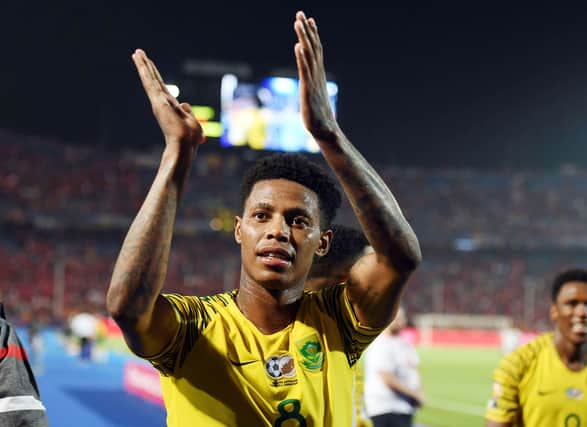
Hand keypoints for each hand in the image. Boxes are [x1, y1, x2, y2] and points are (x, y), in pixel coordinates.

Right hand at [132, 49, 202, 151]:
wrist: (185, 144)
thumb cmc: (190, 138)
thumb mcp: (192, 122)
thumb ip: (188, 112)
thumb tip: (185, 103)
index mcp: (171, 107)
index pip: (162, 88)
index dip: (156, 77)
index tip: (151, 67)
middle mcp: (162, 102)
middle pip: (154, 80)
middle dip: (147, 67)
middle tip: (139, 54)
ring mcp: (158, 100)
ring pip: (149, 78)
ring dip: (143, 65)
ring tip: (137, 52)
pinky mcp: (156, 99)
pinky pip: (148, 81)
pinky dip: (143, 69)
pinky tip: (138, 59)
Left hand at [293, 11, 338, 141]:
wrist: (325, 131)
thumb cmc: (319, 118)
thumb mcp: (313, 97)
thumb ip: (311, 87)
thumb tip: (309, 77)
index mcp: (318, 75)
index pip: (316, 50)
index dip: (312, 35)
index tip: (309, 19)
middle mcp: (317, 75)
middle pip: (312, 48)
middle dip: (306, 31)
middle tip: (301, 14)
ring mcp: (313, 82)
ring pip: (309, 55)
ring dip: (303, 38)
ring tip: (298, 22)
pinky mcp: (308, 90)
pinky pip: (305, 71)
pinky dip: (302, 58)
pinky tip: (298, 47)